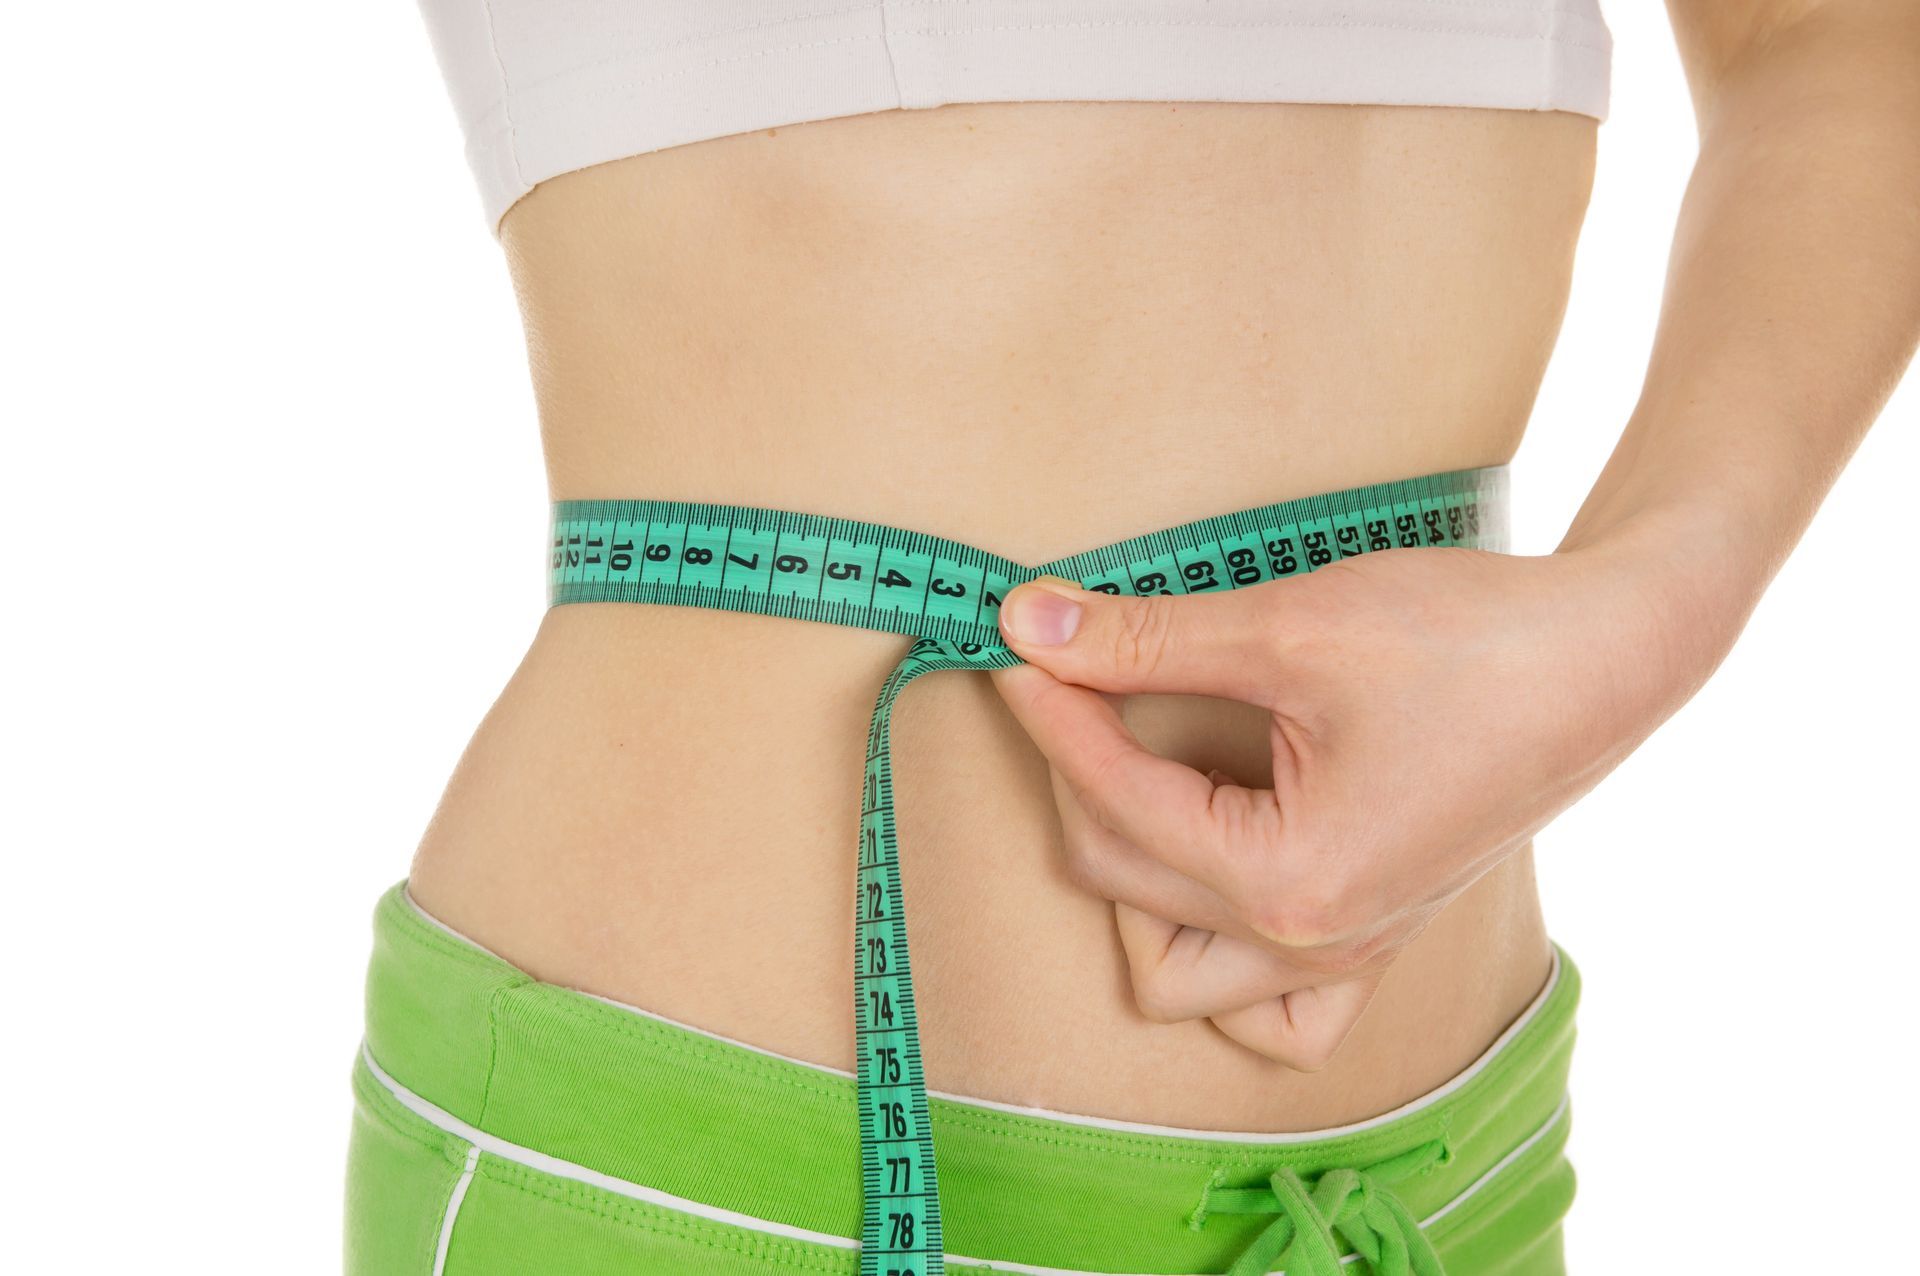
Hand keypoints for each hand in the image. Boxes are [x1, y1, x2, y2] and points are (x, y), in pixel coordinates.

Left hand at [989, 535, 1719, 1069]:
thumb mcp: (1288, 627)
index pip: (1115, 800)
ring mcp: (1345, 952)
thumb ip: (1145, 639)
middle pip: (1120, 875)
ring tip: (1123, 769)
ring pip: (1172, 967)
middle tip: (1066, 675)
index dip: (1051, 711)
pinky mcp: (1371, 934)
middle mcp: (1310, 944)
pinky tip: (1202, 872)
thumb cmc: (1465, 638)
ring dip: (1127, 876)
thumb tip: (1028, 621)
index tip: (1013, 643)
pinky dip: (1217, 962)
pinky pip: (1271, 1008)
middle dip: (1075, 772)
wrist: (1606, 653)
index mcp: (1286, 882)